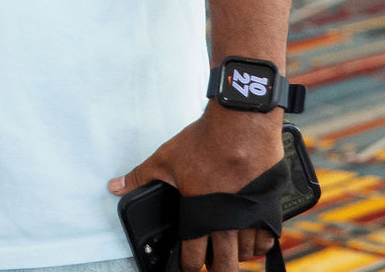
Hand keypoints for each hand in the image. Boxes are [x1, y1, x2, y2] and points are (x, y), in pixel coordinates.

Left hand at [109, 109, 283, 271]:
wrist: (240, 126)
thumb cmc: (205, 142)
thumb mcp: (164, 159)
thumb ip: (140, 177)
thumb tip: (116, 187)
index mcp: (199, 215)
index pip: (194, 256)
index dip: (189, 265)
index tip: (187, 266)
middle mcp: (227, 222)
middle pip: (225, 264)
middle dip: (216, 269)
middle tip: (211, 267)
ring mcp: (251, 216)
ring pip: (247, 253)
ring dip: (237, 256)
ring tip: (229, 253)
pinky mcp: (269, 206)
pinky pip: (268, 238)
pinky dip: (260, 243)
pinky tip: (253, 241)